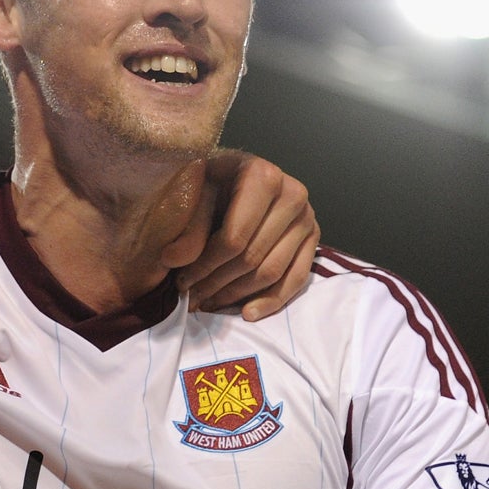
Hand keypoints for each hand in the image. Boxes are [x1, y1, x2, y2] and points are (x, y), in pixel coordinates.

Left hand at [168, 152, 317, 319]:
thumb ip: (185, 228)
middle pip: (253, 257)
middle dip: (217, 283)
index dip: (205, 266)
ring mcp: (307, 217)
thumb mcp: (192, 195)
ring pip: (272, 271)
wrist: (232, 175)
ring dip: (237, 295)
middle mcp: (293, 195)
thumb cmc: (209, 183)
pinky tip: (247, 313)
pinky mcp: (313, 238)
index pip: (234, 238)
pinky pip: (297, 278)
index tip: (181, 282)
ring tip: (209, 304)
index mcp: (263, 177)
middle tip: (192, 298)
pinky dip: (273, 300)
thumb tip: (174, 260)